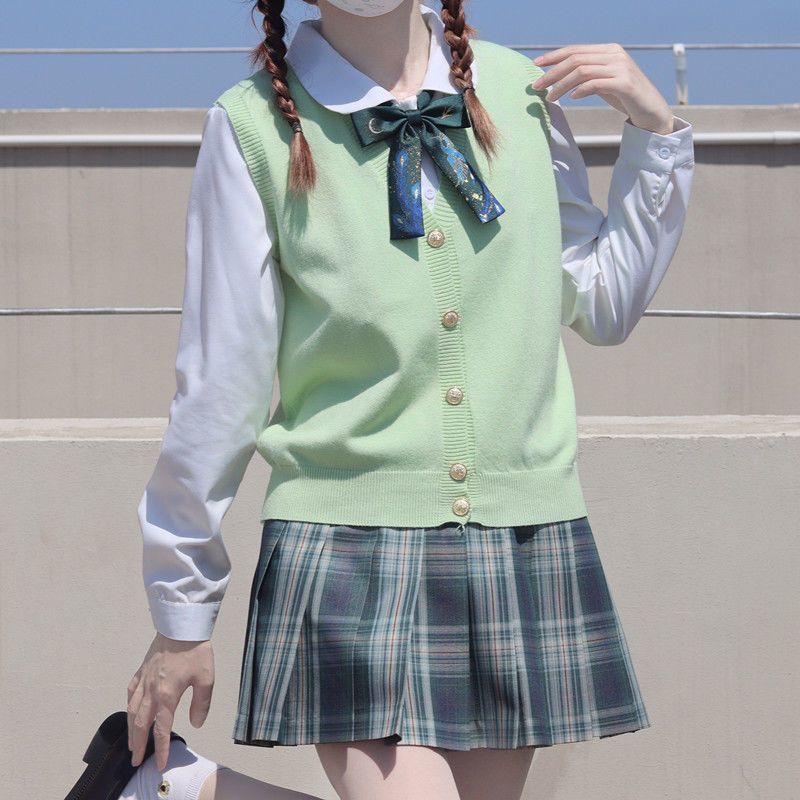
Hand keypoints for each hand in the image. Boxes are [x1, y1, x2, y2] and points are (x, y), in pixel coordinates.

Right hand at [126, 632, 214, 770]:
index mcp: (167, 695)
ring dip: (130, 731)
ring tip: (131, 744)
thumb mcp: (206, 678)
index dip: (160, 749)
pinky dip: (129, 707)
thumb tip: (196, 723)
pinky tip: (130, 712)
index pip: (161, 729)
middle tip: (136, 761)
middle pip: (141, 725)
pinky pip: (130, 693)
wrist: (181, 626)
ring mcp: (143, 681)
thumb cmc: (195, 651)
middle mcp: (150, 691)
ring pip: (132, 712)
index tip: (159, 764)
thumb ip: (201, 704)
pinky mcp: (141, 671)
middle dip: (139, 745)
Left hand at [531, 43, 674, 134]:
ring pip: (582, 71)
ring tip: (550, 97)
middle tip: (536, 87)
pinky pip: (596, 83)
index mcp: (609, 51)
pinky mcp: (625, 84)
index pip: (576, 49)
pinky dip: (581, 90)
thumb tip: (560, 76)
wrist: (652, 112)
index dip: (554, 56)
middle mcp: (615, 55)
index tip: (536, 65)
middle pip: (575, 59)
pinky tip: (571, 98)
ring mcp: (621, 68)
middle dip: (552, 73)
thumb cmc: (625, 98)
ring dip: (561, 85)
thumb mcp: (604, 82)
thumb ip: (587, 75)